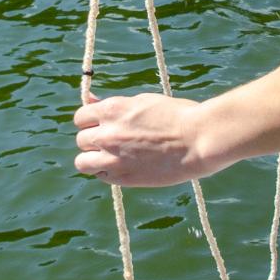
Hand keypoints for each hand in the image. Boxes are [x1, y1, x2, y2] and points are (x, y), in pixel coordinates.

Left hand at [73, 91, 213, 186]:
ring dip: (93, 159)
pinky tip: (124, 167)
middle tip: (111, 142)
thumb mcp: (142, 101)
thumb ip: (113, 106)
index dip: (90, 122)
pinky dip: (108, 173)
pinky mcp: (124, 178)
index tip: (100, 125)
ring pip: (82, 163)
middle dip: (93, 140)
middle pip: (81, 140)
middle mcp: (107, 134)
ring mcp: (114, 158)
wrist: (198, 139)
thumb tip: (91, 102)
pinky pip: (101, 177)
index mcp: (112, 110)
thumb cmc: (176, 116)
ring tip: (111, 158)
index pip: (80, 117)